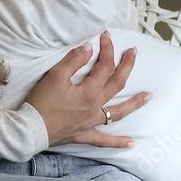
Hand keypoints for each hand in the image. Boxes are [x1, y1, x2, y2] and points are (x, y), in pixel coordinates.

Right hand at [24, 31, 149, 147]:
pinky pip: (105, 140)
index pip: (104, 66)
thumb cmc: (41, 102)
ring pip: (118, 112)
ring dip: (135, 103)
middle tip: (134, 53)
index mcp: (89, 91)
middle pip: (117, 84)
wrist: (31, 129)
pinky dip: (118, 142)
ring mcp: (92, 122)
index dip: (107, 49)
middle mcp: (95, 106)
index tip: (106, 37)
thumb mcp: (55, 76)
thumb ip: (73, 61)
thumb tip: (89, 48)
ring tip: (148, 96)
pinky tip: (131, 143)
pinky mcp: (84, 134)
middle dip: (127, 66)